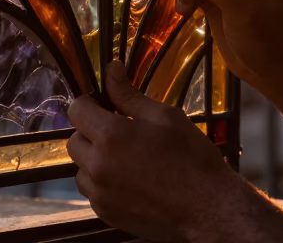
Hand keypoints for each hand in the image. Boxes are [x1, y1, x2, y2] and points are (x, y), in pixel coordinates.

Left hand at [67, 61, 247, 241]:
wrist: (208, 209)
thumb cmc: (191, 157)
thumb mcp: (165, 117)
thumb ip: (129, 95)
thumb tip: (111, 70)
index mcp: (110, 136)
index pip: (76, 110)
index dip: (89, 103)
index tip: (106, 105)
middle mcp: (97, 166)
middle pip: (74, 140)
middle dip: (91, 132)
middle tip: (121, 132)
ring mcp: (99, 194)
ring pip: (80, 168)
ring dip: (95, 160)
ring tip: (127, 159)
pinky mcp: (105, 213)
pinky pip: (93, 192)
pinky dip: (104, 183)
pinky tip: (131, 181)